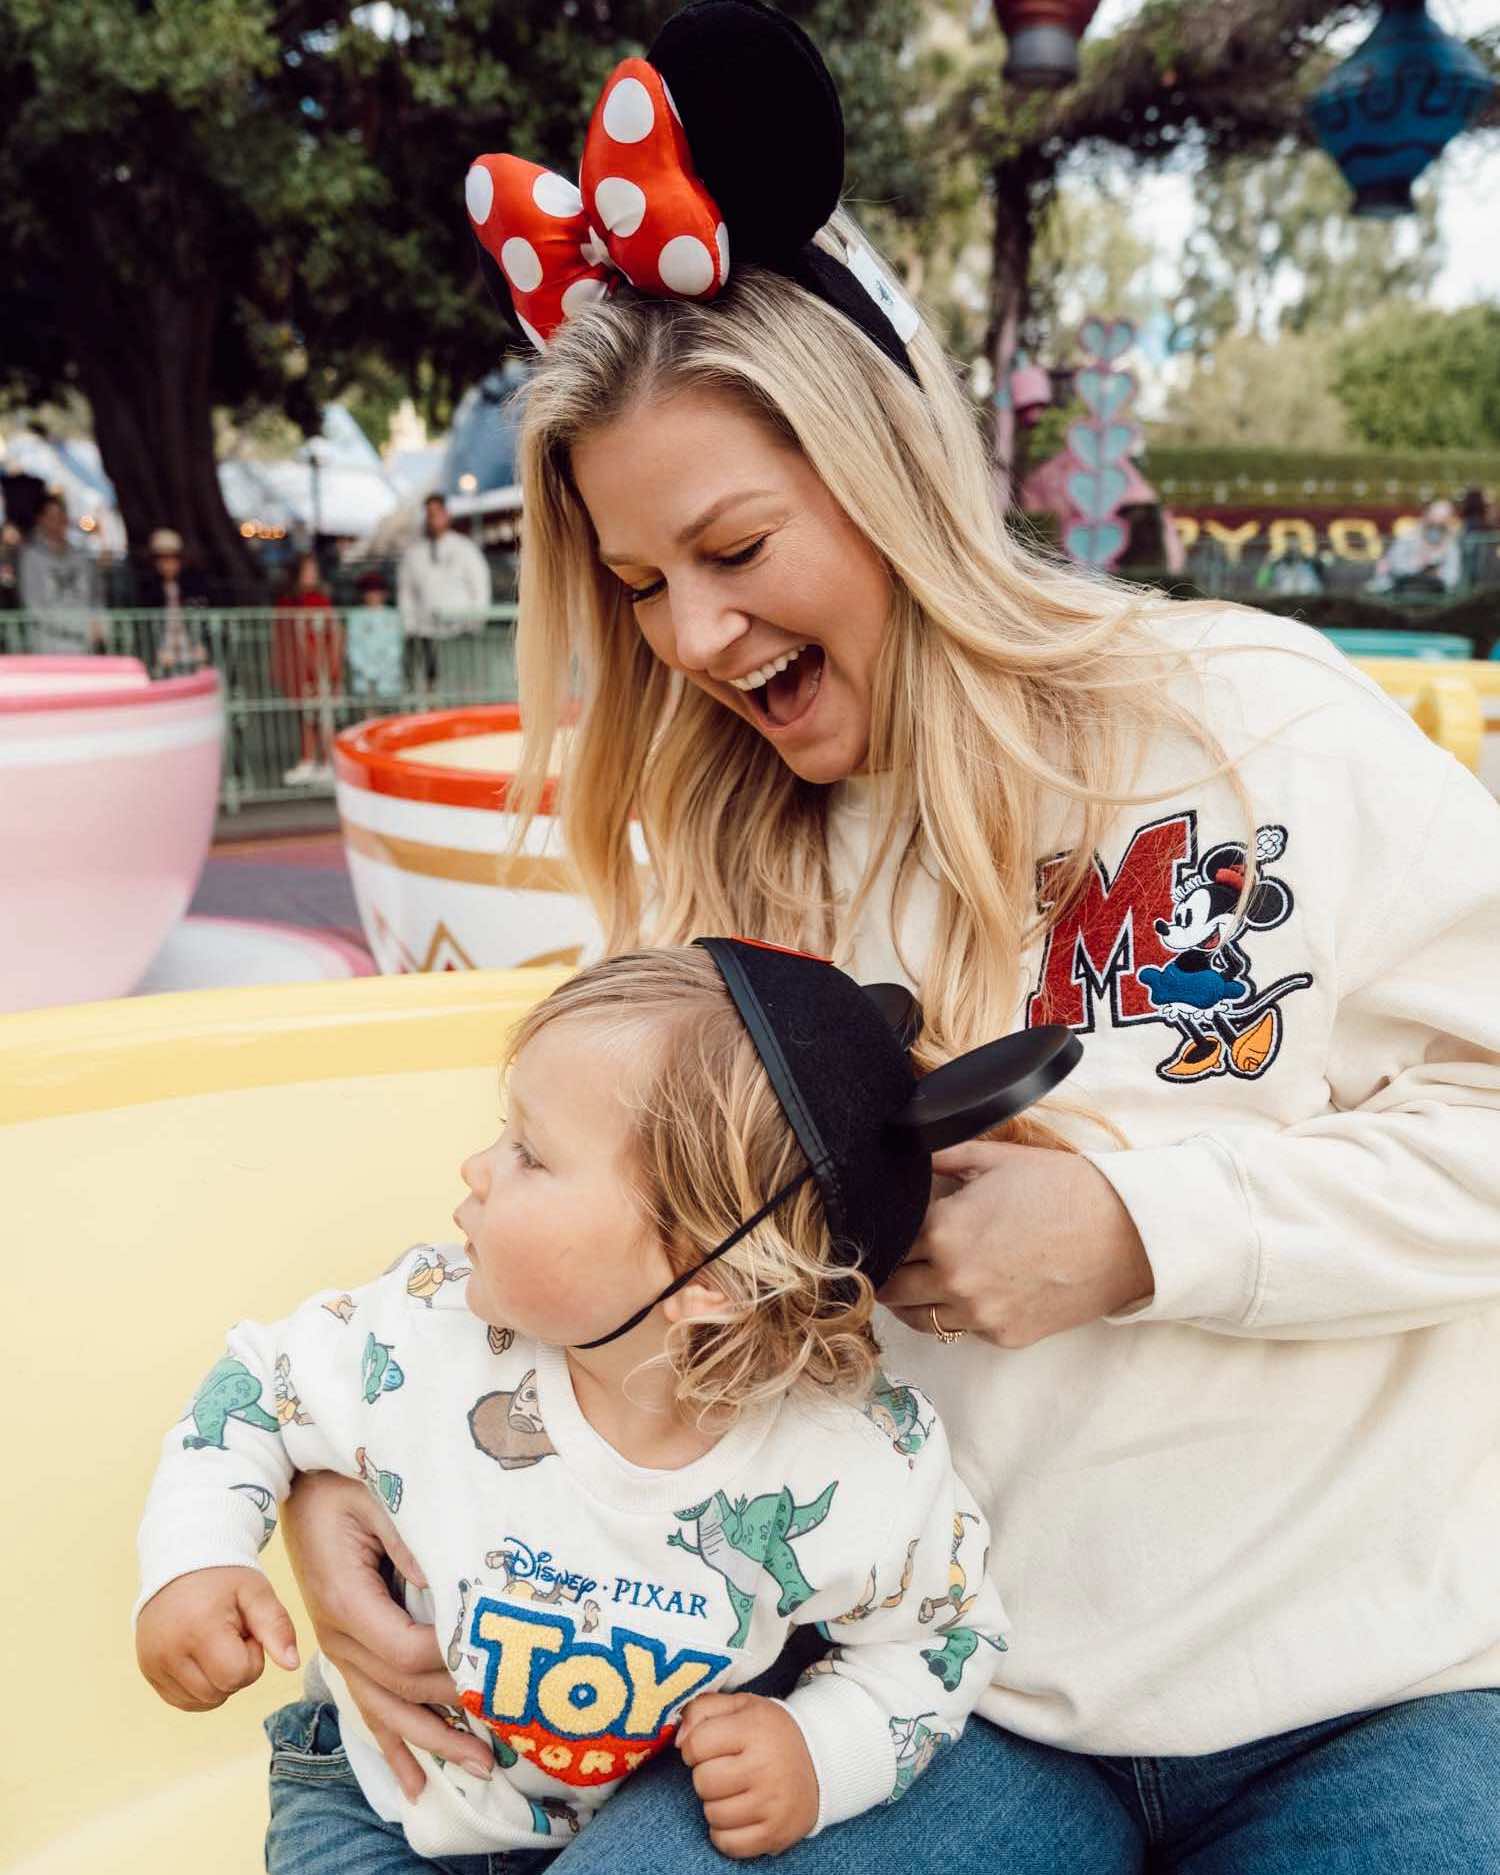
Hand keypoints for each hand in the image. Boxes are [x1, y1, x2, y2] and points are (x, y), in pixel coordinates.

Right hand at [137, 1566, 298, 1710]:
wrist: (180, 1562)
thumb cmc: (224, 1578)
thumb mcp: (256, 1592)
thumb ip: (277, 1627)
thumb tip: (292, 1664)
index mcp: (198, 1629)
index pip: (237, 1675)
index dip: (251, 1655)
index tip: (245, 1629)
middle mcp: (169, 1651)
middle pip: (220, 1692)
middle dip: (235, 1668)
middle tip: (230, 1633)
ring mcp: (154, 1664)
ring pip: (202, 1701)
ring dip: (218, 1679)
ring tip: (214, 1641)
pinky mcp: (148, 1671)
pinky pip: (183, 1700)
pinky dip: (199, 1687)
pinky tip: (201, 1656)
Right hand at [281, 1471, 489, 1794]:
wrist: (297, 1482)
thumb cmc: (341, 1479)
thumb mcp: (374, 1492)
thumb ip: (408, 1535)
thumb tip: (442, 1582)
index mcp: (345, 1599)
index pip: (404, 1651)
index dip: (450, 1661)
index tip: (495, 1658)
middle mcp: (337, 1634)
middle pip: (399, 1690)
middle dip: (451, 1715)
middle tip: (504, 1737)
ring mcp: (337, 1646)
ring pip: (383, 1710)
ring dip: (430, 1743)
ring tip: (476, 1768)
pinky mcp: (344, 1646)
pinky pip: (367, 1704)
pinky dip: (393, 1742)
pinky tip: (413, 1779)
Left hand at [676, 1691, 819, 1858]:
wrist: (821, 1763)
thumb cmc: (770, 1733)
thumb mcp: (741, 1706)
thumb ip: (702, 1709)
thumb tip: (678, 1741)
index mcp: (756, 1729)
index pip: (697, 1745)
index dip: (695, 1746)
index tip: (709, 1747)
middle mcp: (766, 1766)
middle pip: (702, 1782)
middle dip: (706, 1775)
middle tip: (724, 1769)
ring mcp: (772, 1804)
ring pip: (712, 1814)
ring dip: (715, 1803)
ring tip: (735, 1789)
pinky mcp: (775, 1834)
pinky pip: (727, 1843)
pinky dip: (724, 1832)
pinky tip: (738, 1813)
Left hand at [879, 1140, 1153, 1347]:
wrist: (1124, 1233)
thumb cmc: (1063, 1189)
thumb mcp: (997, 1160)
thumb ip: (944, 1158)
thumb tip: (908, 1156)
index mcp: (944, 1230)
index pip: (887, 1243)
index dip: (885, 1235)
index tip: (887, 1231)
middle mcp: (954, 1278)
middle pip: (891, 1288)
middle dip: (890, 1272)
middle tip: (899, 1259)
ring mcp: (979, 1313)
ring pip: (918, 1318)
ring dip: (914, 1300)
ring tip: (925, 1279)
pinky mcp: (1004, 1336)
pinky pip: (961, 1330)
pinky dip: (958, 1314)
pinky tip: (971, 1290)